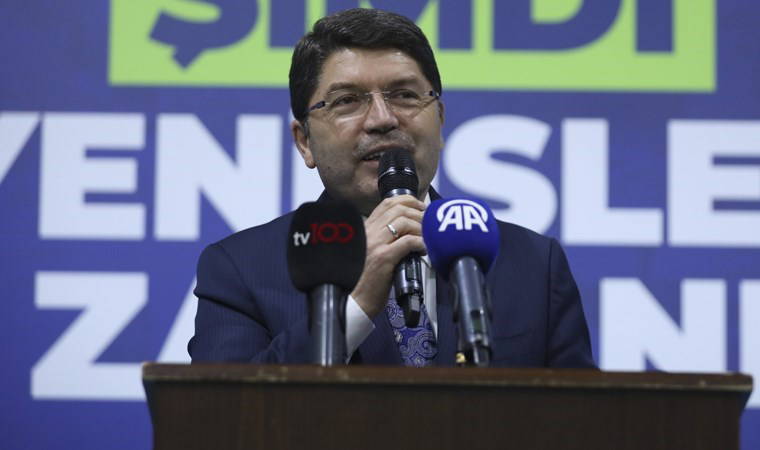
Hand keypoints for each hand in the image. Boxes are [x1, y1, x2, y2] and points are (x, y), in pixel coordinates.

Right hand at [351, 195, 426, 317]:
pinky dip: (420, 243)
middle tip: (429, 221)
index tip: (420, 207)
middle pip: (398, 209)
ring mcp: (375, 244)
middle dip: (418, 212)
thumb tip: (408, 230)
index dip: (408, 201)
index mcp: (365, 229)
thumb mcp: (370, 251)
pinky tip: (424, 250)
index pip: (387, 203)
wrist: (354, 300)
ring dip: (421, 227)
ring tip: (427, 237)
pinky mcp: (383, 258)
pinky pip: (408, 242)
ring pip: (404, 222)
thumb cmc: (365, 279)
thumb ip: (383, 238)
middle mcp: (368, 232)